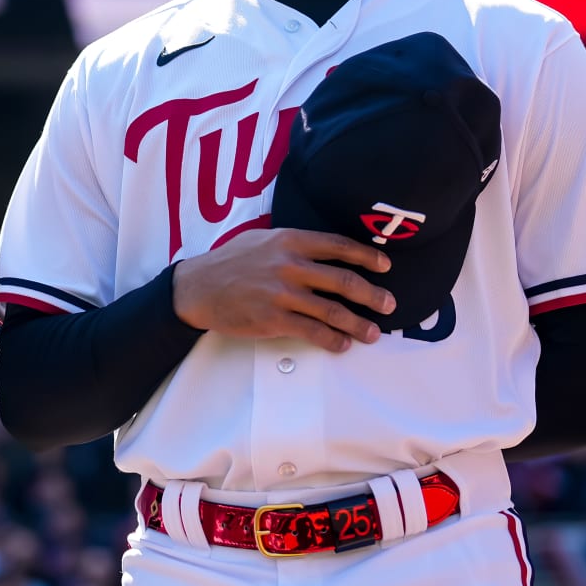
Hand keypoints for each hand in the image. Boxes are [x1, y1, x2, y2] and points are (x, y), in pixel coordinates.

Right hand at [171, 228, 395, 350]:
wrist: (197, 288)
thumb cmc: (228, 262)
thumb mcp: (260, 239)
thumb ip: (291, 243)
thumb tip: (322, 248)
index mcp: (289, 241)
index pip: (338, 246)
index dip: (366, 257)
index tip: (385, 267)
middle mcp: (290, 265)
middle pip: (343, 281)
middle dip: (372, 295)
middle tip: (389, 304)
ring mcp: (283, 294)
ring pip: (332, 311)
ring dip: (358, 324)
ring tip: (372, 333)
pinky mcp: (274, 319)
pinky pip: (312, 332)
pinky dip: (331, 340)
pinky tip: (342, 345)